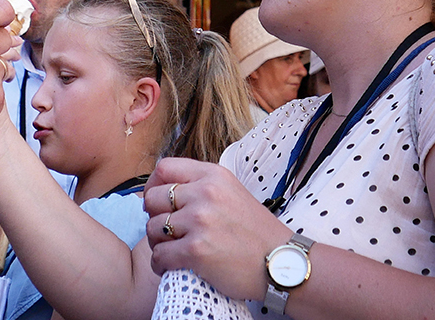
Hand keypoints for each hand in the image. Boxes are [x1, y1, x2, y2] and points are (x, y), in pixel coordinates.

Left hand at [143, 158, 290, 300]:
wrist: (282, 264)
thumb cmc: (256, 232)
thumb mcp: (231, 192)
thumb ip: (200, 186)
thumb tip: (161, 189)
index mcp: (213, 175)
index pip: (164, 168)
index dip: (153, 185)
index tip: (158, 202)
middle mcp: (205, 193)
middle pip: (152, 198)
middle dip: (153, 216)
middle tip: (166, 230)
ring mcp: (200, 221)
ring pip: (152, 228)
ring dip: (157, 243)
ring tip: (172, 250)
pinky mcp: (196, 250)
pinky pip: (159, 255)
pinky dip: (160, 264)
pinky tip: (171, 266)